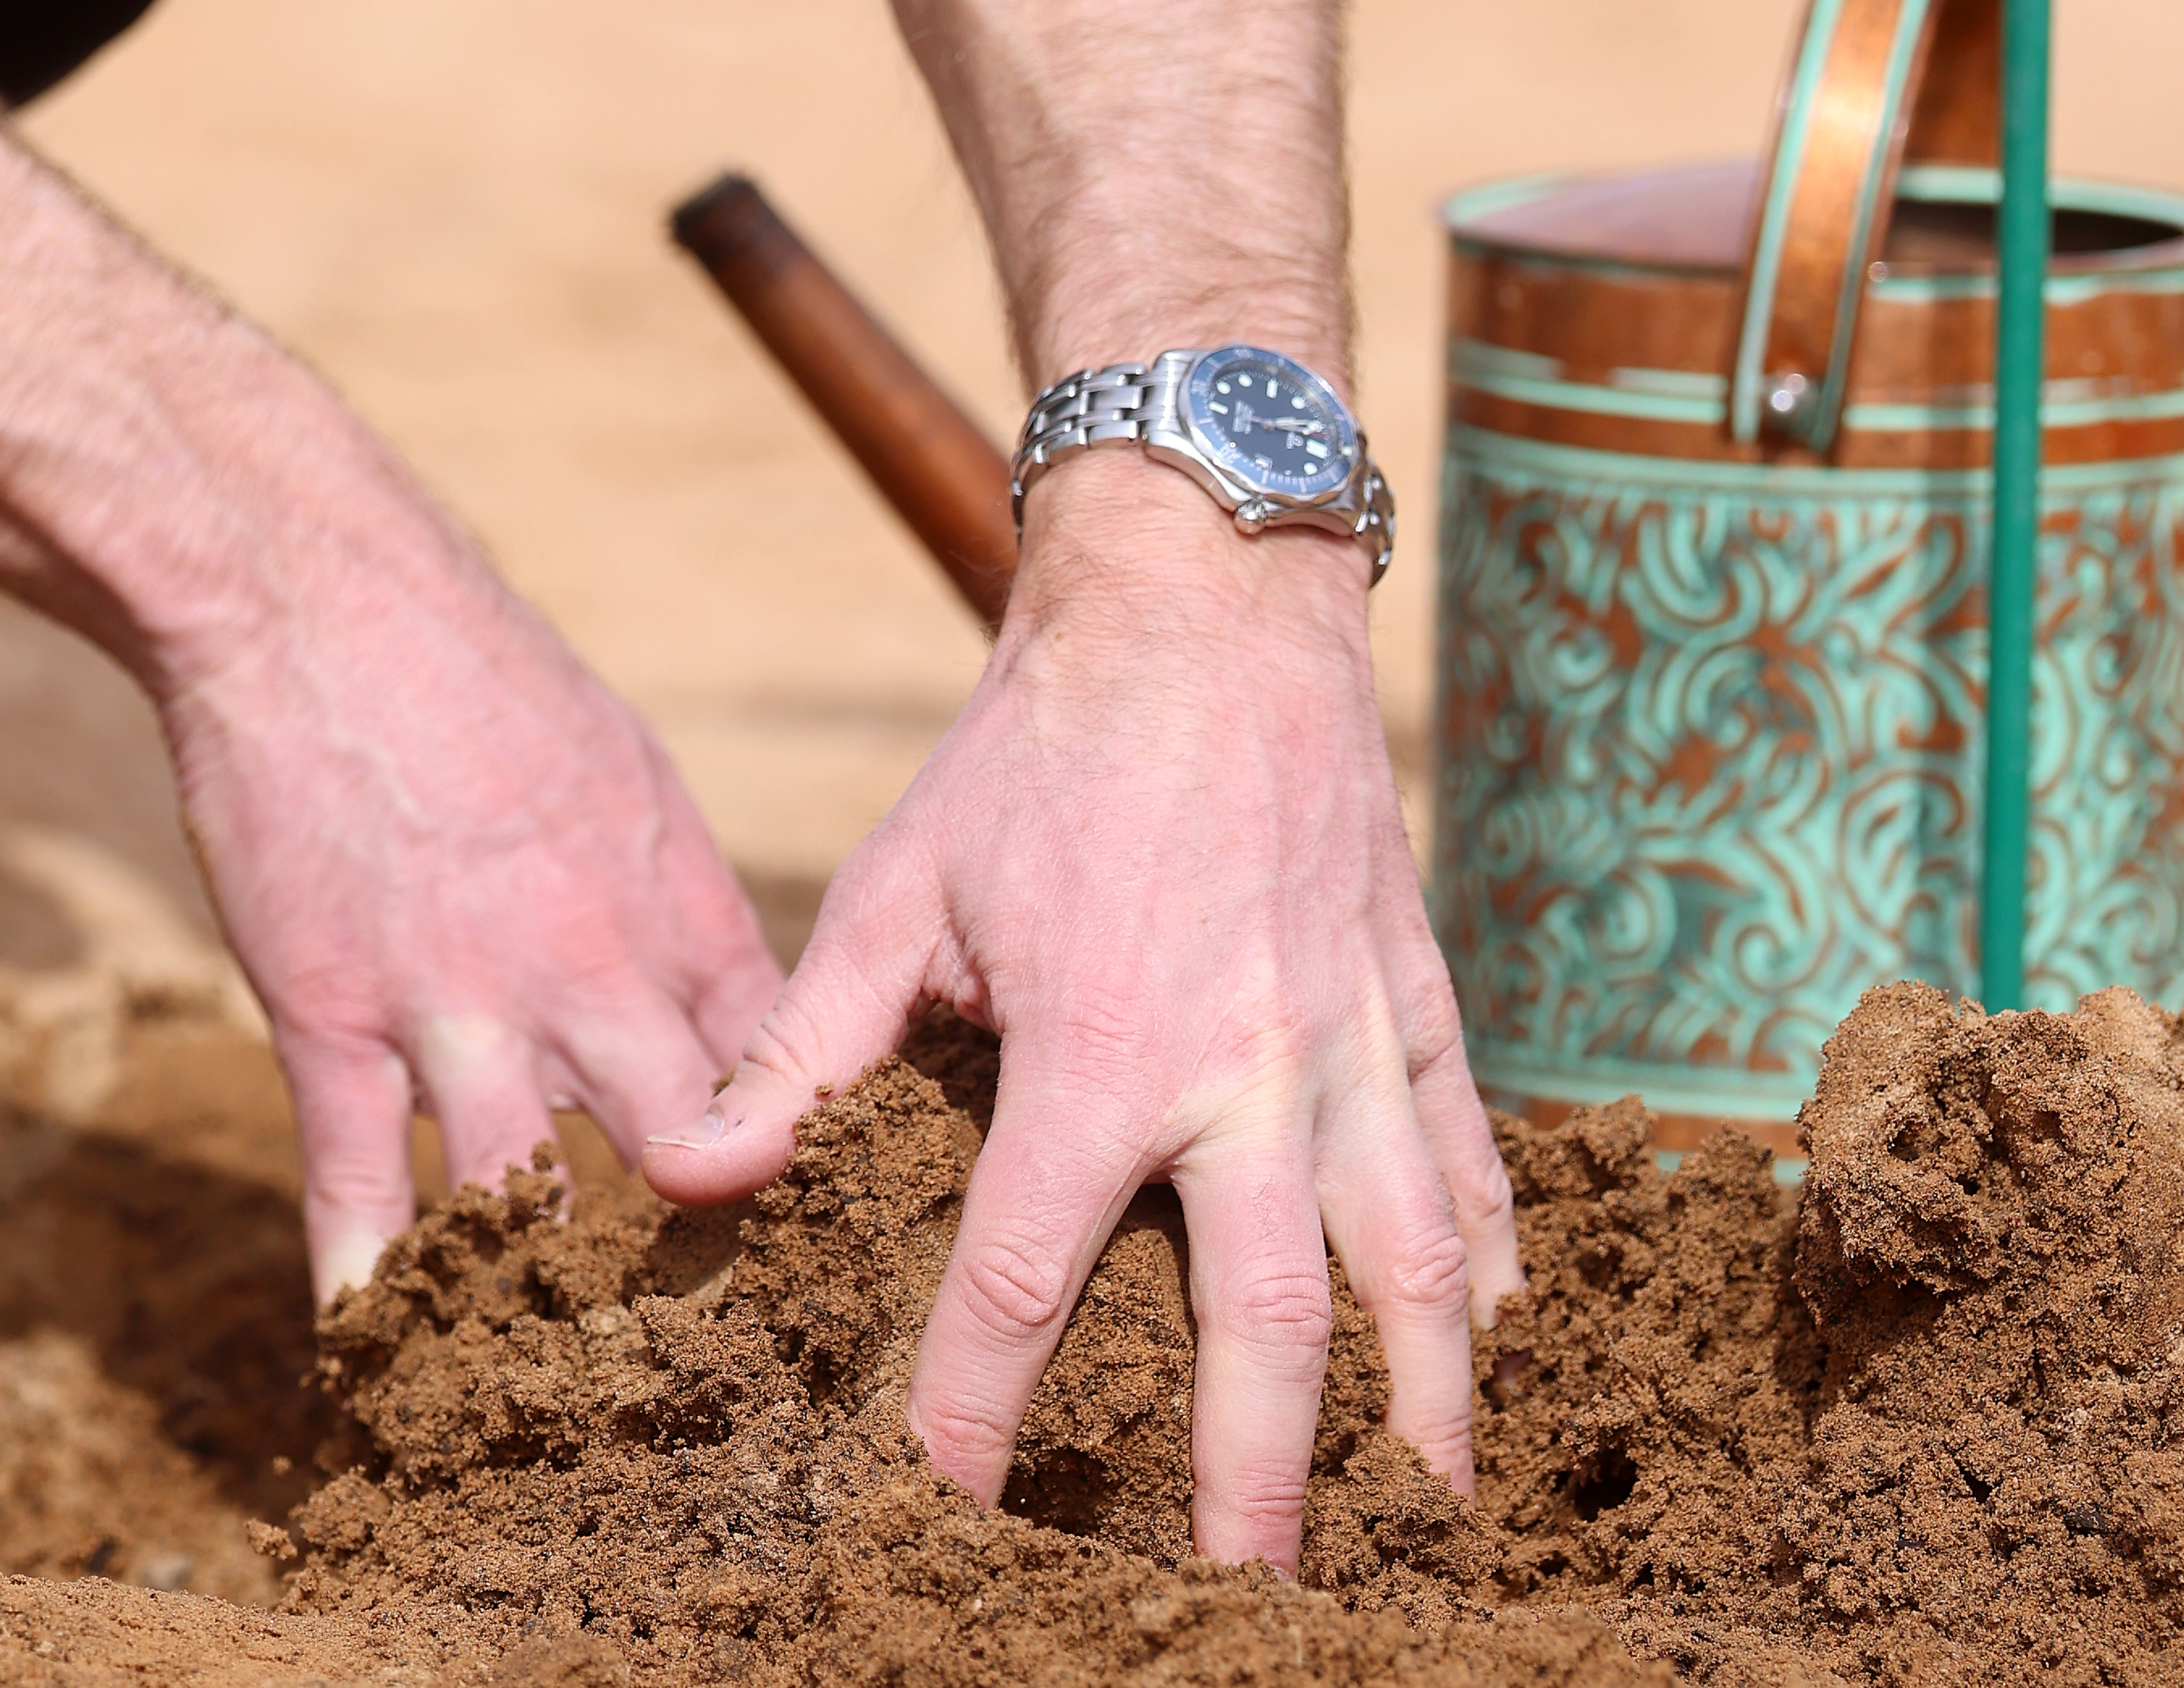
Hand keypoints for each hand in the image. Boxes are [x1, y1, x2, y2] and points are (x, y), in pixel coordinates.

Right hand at [159, 510, 781, 1303]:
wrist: (322, 605)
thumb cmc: (483, 684)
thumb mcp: (631, 782)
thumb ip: (680, 906)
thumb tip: (734, 996)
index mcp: (679, 908)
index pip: (778, 1067)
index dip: (810, 1162)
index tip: (831, 1243)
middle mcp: (595, 970)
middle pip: (694, 1147)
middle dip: (718, 1255)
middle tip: (742, 1360)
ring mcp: (466, 1003)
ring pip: (535, 1191)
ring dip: (549, 1297)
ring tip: (570, 1404)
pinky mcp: (338, 1015)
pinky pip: (362, 1179)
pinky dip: (370, 1276)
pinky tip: (377, 1353)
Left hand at [642, 462, 1520, 1567]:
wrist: (1210, 596)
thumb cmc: (1039, 749)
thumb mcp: (894, 884)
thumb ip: (800, 1047)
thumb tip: (686, 1172)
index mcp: (1103, 1054)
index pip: (1024, 1286)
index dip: (972, 1417)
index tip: (944, 1515)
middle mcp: (1250, 1071)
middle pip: (1271, 1333)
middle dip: (1260, 1489)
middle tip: (1249, 1608)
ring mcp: (1354, 1039)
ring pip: (1415, 1267)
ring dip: (1422, 1414)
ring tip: (1425, 1530)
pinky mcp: (1419, 995)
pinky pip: (1471, 1155)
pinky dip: (1495, 1260)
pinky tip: (1497, 1344)